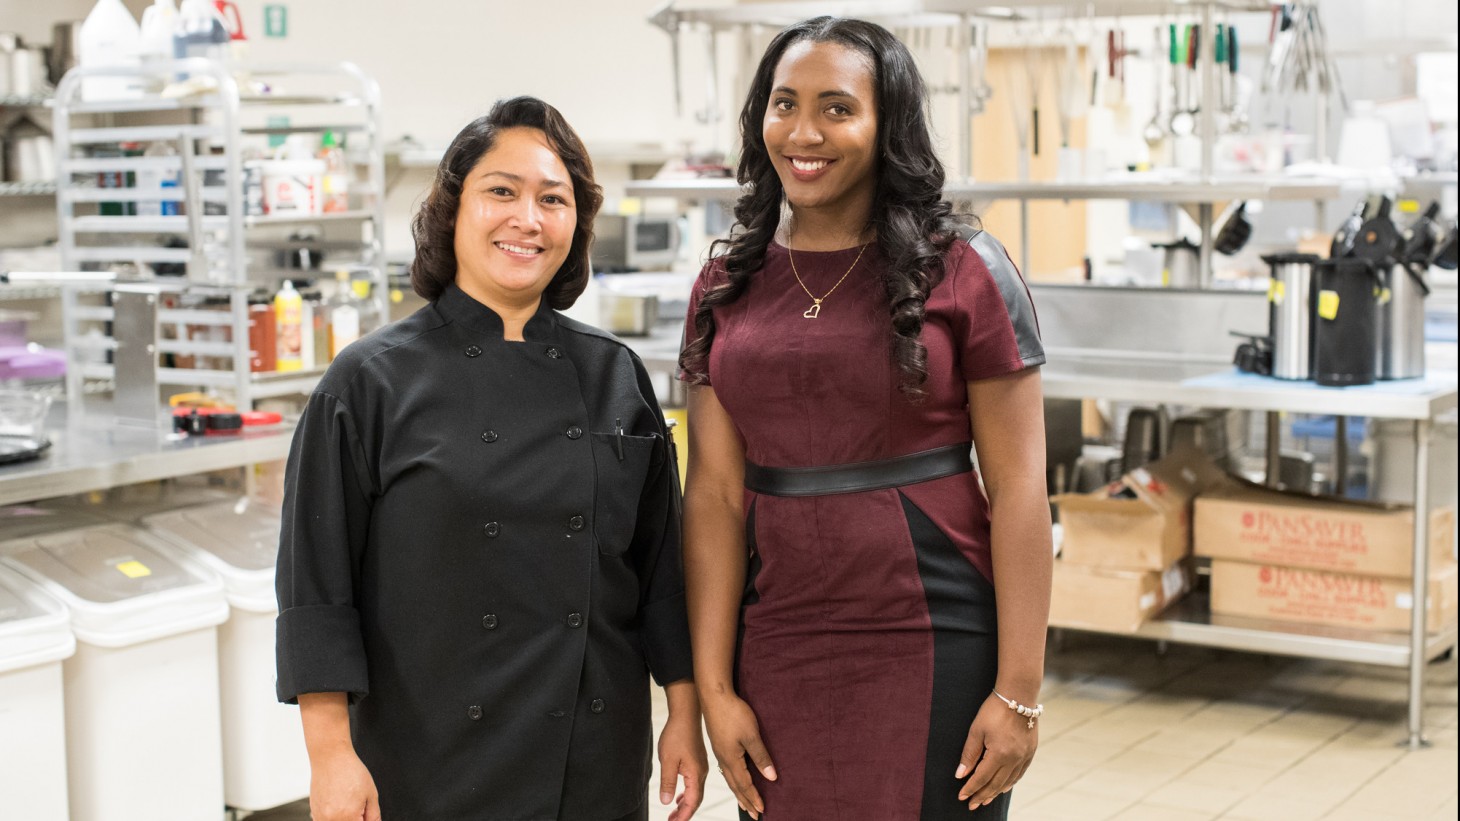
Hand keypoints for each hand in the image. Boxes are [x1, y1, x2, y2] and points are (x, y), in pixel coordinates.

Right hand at [308, 744, 380, 820]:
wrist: (330, 758)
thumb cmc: (350, 771)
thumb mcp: (371, 793)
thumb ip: (373, 814)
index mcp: (348, 817)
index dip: (365, 819)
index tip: (365, 812)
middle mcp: (331, 820)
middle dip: (355, 818)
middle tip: (358, 804)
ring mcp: (320, 817)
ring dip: (344, 818)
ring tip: (347, 801)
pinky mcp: (314, 812)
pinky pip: (325, 820)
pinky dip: (333, 817)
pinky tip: (337, 802)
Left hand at [658, 711, 708, 820]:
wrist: (685, 715)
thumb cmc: (677, 734)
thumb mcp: (668, 760)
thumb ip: (668, 782)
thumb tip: (667, 801)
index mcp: (696, 774)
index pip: (692, 802)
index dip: (683, 815)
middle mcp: (702, 772)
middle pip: (695, 799)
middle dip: (684, 813)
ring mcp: (700, 767)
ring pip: (695, 792)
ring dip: (685, 804)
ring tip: (674, 813)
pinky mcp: (697, 762)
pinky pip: (694, 783)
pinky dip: (686, 793)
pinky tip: (679, 796)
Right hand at [702, 691, 776, 819]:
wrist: (714, 696)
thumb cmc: (733, 713)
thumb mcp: (752, 735)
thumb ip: (761, 757)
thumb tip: (771, 778)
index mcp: (731, 759)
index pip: (745, 785)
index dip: (754, 798)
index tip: (762, 810)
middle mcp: (723, 759)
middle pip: (735, 786)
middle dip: (746, 801)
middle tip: (754, 815)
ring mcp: (720, 752)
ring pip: (730, 778)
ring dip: (738, 792)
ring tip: (744, 803)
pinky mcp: (719, 744)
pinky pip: (726, 769)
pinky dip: (732, 780)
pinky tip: (734, 777)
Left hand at [955, 692, 1038, 808]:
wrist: (1019, 695)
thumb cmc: (994, 710)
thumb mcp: (977, 730)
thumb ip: (969, 754)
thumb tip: (960, 774)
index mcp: (999, 754)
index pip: (982, 778)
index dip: (970, 788)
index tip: (961, 797)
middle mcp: (1014, 759)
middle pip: (995, 784)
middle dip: (982, 795)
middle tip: (972, 804)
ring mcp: (1024, 756)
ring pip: (1009, 781)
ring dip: (995, 792)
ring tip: (985, 799)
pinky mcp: (1031, 751)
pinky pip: (1020, 773)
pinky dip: (1011, 782)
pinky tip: (1004, 787)